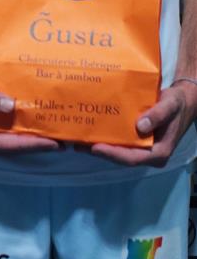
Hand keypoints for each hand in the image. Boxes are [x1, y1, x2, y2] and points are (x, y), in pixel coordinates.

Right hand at [0, 78, 59, 157]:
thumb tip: (11, 104)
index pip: (14, 145)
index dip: (36, 144)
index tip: (56, 144)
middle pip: (16, 150)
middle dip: (38, 146)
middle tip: (62, 142)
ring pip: (11, 148)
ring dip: (30, 144)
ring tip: (51, 138)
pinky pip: (5, 143)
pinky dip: (19, 139)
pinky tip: (29, 132)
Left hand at [82, 81, 196, 166]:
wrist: (181, 100)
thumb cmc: (177, 104)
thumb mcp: (171, 106)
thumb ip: (158, 115)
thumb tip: (141, 127)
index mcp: (158, 152)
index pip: (132, 158)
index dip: (113, 154)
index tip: (95, 147)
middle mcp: (148, 153)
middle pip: (120, 156)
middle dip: (99, 151)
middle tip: (78, 145)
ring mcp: (141, 147)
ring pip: (118, 150)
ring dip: (98, 145)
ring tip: (77, 138)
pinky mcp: (135, 139)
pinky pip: (119, 140)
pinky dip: (105, 136)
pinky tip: (91, 129)